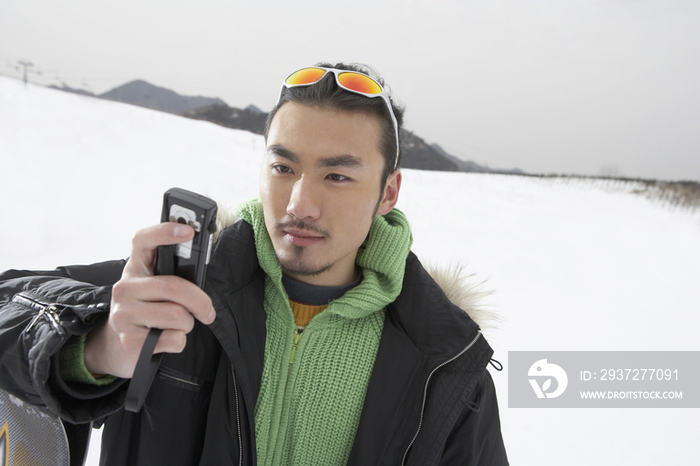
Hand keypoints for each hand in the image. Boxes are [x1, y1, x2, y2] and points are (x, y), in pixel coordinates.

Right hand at [84, 222, 215, 377]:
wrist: (119, 347)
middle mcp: (124, 288)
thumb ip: (174, 277)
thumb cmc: (148, 312)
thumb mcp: (156, 290)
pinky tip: (165, 339)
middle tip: (207, 312)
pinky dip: (179, 341)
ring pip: (178, 316)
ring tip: (176, 325)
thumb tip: (200, 267)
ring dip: (187, 324)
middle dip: (200, 302)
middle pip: (174, 287)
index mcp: (135, 269)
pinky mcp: (130, 341)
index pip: (144, 241)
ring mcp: (124, 315)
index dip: (166, 232)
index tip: (189, 231)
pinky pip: (174, 339)